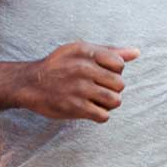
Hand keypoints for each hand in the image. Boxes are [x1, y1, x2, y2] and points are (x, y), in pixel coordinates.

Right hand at [15, 41, 138, 122]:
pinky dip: (100, 115)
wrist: (30, 83)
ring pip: (115, 101)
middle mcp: (83, 69)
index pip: (119, 64)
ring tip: (97, 100)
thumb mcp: (80, 51)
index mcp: (86, 52)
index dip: (114, 71)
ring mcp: (79, 89)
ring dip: (109, 103)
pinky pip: (103, 116)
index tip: (101, 74)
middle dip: (112, 88)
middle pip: (120, 84)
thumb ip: (109, 51)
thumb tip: (136, 52)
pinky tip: (91, 109)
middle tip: (98, 89)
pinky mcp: (75, 107)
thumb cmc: (58, 66)